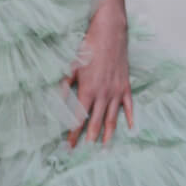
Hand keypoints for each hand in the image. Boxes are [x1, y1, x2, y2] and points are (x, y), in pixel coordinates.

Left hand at [63, 2, 132, 147]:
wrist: (110, 32)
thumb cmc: (89, 47)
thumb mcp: (72, 66)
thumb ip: (64, 86)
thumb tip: (56, 102)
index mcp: (88, 90)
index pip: (79, 118)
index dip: (73, 133)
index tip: (69, 146)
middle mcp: (103, 94)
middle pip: (96, 122)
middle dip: (90, 138)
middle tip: (86, 152)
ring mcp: (116, 91)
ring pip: (112, 118)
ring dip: (109, 134)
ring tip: (105, 148)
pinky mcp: (125, 86)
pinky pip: (128, 106)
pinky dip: (129, 118)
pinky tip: (129, 128)